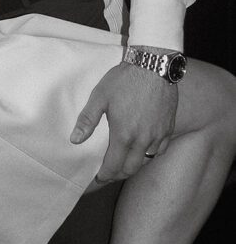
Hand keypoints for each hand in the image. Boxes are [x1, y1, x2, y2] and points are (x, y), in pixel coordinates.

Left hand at [70, 62, 177, 182]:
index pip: (113, 166)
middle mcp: (143, 140)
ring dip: (133, 165)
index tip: (97, 178)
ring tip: (123, 163)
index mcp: (123, 134)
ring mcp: (158, 135)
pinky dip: (150, 155)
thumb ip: (87, 120)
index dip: (104, 176)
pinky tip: (144, 150)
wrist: (153, 66)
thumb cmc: (124, 80)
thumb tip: (75, 140)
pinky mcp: (169, 127)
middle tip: (108, 174)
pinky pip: (160, 149)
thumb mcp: (100, 96)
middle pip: (130, 168)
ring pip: (146, 161)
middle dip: (118, 175)